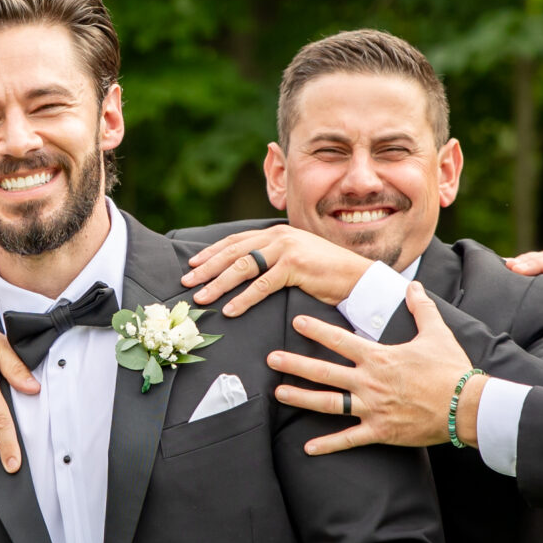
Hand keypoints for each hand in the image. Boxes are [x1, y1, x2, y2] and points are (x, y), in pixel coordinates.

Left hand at [181, 225, 376, 317]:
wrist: (356, 275)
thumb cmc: (325, 272)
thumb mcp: (295, 258)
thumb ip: (273, 258)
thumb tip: (247, 271)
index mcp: (276, 232)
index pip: (236, 241)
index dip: (212, 252)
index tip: (193, 265)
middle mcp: (278, 236)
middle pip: (233, 252)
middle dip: (207, 268)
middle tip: (186, 281)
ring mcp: (286, 250)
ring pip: (243, 267)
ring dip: (219, 284)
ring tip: (201, 297)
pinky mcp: (295, 266)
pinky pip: (262, 285)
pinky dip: (244, 298)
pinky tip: (230, 310)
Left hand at [267, 283, 481, 452]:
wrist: (466, 405)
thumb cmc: (451, 369)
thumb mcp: (436, 333)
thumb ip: (420, 308)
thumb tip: (413, 286)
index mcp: (379, 358)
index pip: (340, 340)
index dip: (316, 329)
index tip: (296, 322)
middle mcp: (369, 382)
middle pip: (324, 372)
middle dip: (295, 364)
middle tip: (271, 358)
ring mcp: (372, 408)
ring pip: (328, 404)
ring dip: (301, 398)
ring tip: (278, 393)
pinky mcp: (380, 431)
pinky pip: (348, 439)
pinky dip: (328, 445)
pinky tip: (307, 447)